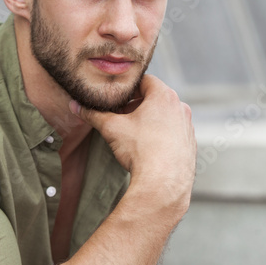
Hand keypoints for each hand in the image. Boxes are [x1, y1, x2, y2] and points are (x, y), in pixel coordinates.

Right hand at [70, 75, 196, 216]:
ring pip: (165, 115)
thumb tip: (75, 106)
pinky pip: (173, 131)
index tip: (117, 98)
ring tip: (133, 132)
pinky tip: (147, 147)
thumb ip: (93, 114)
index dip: (128, 88)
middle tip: (120, 115)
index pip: (145, 80)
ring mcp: (187, 126)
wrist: (163, 184)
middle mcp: (180, 107)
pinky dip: (161, 134)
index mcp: (164, 96)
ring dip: (149, 119)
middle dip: (136, 104)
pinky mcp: (190, 143)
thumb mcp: (111, 128)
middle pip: (155, 97)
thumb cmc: (140, 150)